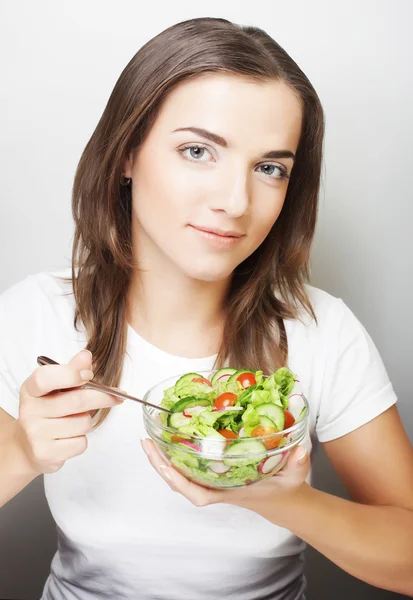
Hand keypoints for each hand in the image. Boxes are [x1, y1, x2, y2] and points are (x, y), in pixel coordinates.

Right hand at [16, 349, 123, 475]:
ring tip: (74, 421)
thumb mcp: (55, 387)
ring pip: (83, 423)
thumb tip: (85, 356)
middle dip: (102, 397)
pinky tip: (69, 437)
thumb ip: (71, 371)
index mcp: (31, 389)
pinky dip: (81, 439)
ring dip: (87, 421)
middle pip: (77, 401)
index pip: (45, 378)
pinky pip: (80, 443)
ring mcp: (36, 434)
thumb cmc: (47, 411)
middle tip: (117, 396)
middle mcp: (29, 411)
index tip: (89, 374)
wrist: (28, 446)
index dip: (70, 374)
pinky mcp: (45, 453)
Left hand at [141, 437, 309, 515]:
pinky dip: (175, 456)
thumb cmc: (283, 488)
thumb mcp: (293, 476)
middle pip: (181, 482)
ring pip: (181, 475)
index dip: (181, 483)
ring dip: (163, 459)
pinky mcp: (213, 473)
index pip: (200, 494)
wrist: (282, 500)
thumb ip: (297, 462)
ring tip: (149, 439)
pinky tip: (168, 440)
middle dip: (161, 465)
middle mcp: (216, 487)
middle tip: (146, 442)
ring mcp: (213, 481)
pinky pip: (189, 467)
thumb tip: (300, 448)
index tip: (166, 469)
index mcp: (230, 491)